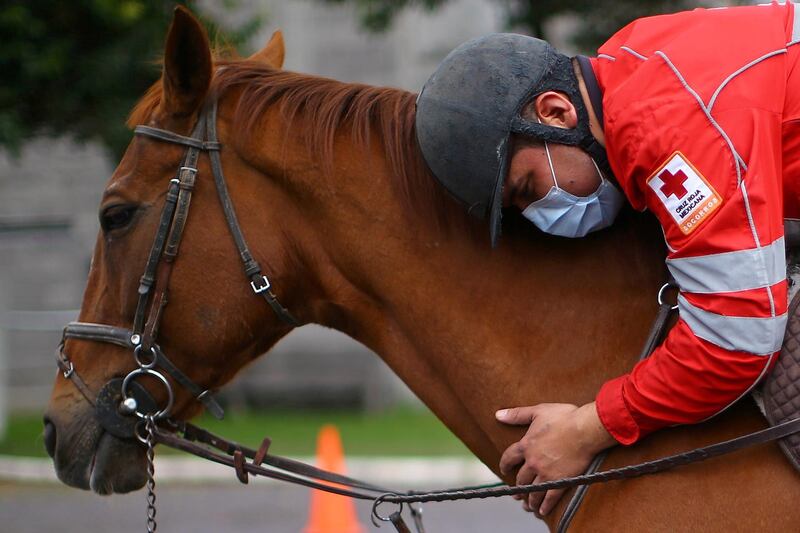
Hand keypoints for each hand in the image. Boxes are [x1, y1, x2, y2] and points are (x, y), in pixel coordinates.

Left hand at [496, 402, 615, 516]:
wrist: (585, 430)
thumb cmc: (564, 417)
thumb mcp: (538, 411)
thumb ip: (517, 414)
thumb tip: (498, 415)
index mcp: (526, 445)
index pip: (509, 458)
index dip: (505, 465)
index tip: (504, 470)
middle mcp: (533, 462)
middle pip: (521, 478)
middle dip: (518, 487)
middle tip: (517, 494)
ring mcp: (546, 473)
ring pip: (533, 491)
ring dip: (529, 500)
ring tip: (527, 505)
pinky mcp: (560, 481)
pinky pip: (549, 497)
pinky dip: (545, 506)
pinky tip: (542, 511)